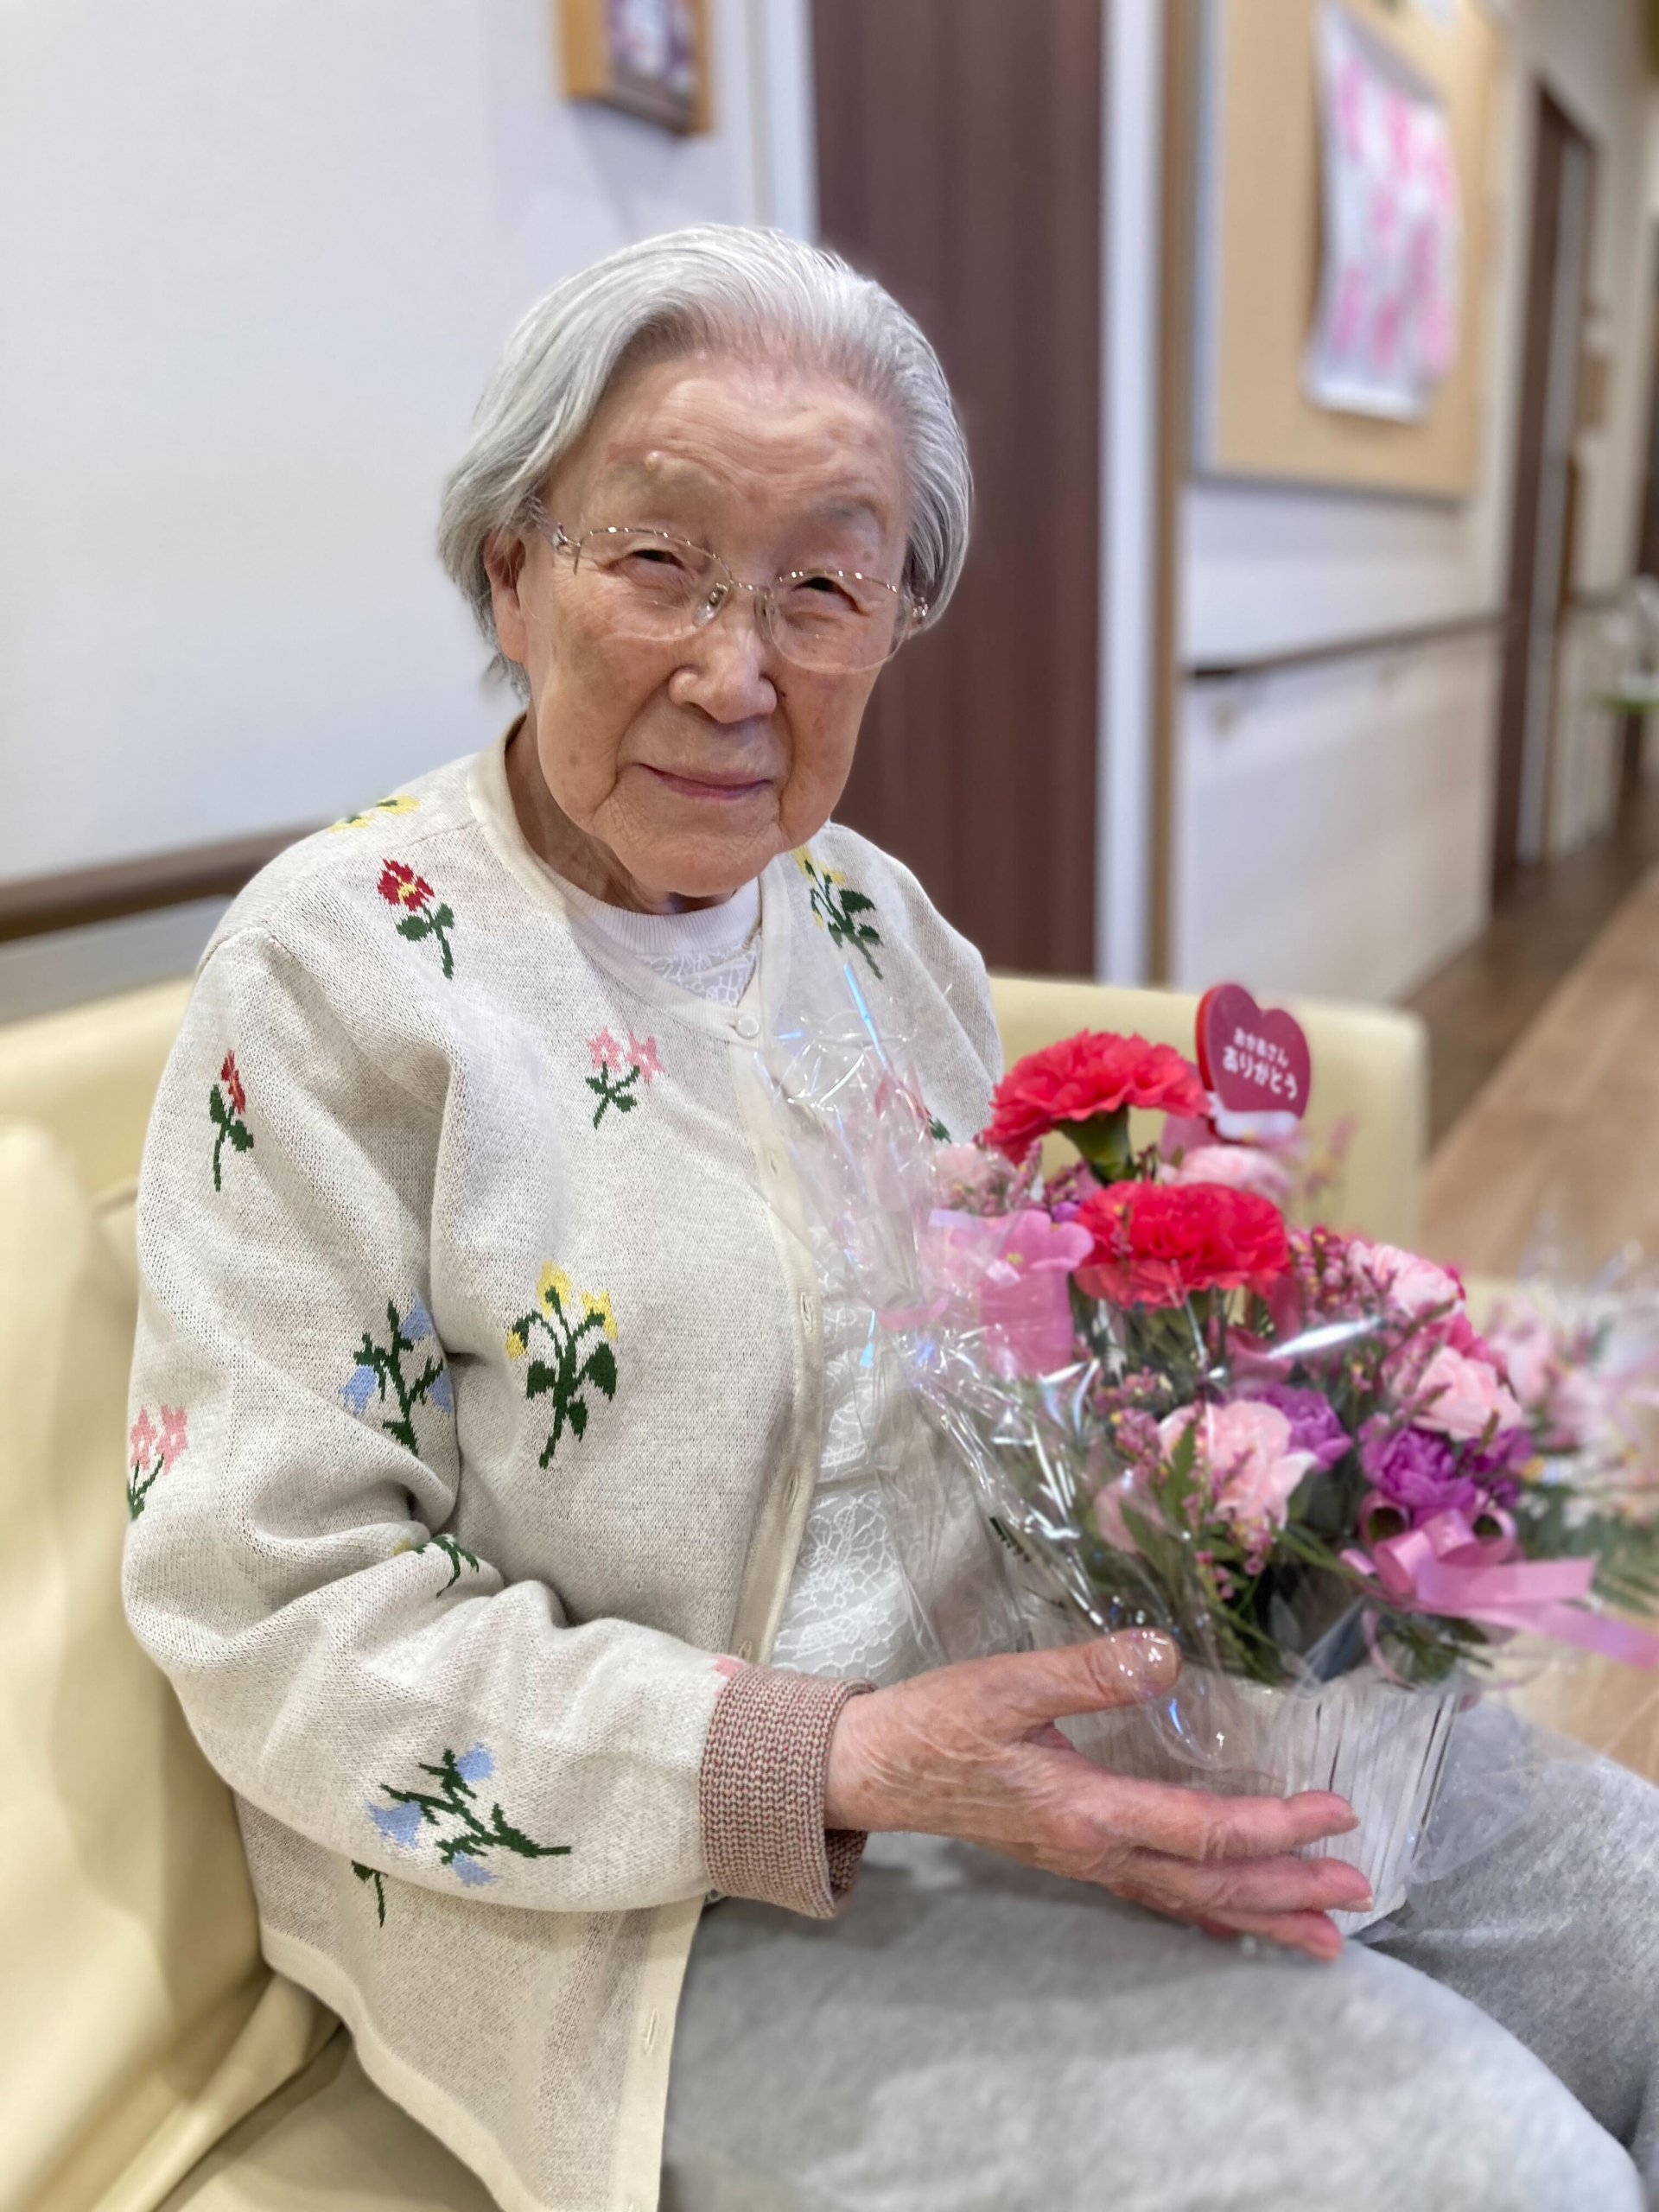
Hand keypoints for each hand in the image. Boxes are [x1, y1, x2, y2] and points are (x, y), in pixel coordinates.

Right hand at [823, 1632, 1368, 1960]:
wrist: (874, 1768)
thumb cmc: (936, 1723)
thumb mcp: (1006, 1682)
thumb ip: (1088, 1670)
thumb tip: (1165, 1653)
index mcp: (1087, 1811)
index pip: (1202, 1831)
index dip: (1275, 1826)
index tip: (1335, 1812)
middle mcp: (1096, 1850)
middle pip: (1210, 1881)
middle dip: (1289, 1888)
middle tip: (1360, 1892)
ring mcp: (1085, 1861)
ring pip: (1189, 1898)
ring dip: (1260, 1915)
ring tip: (1325, 1938)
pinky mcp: (1073, 1854)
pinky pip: (1154, 1895)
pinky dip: (1203, 1912)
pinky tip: (1230, 1925)